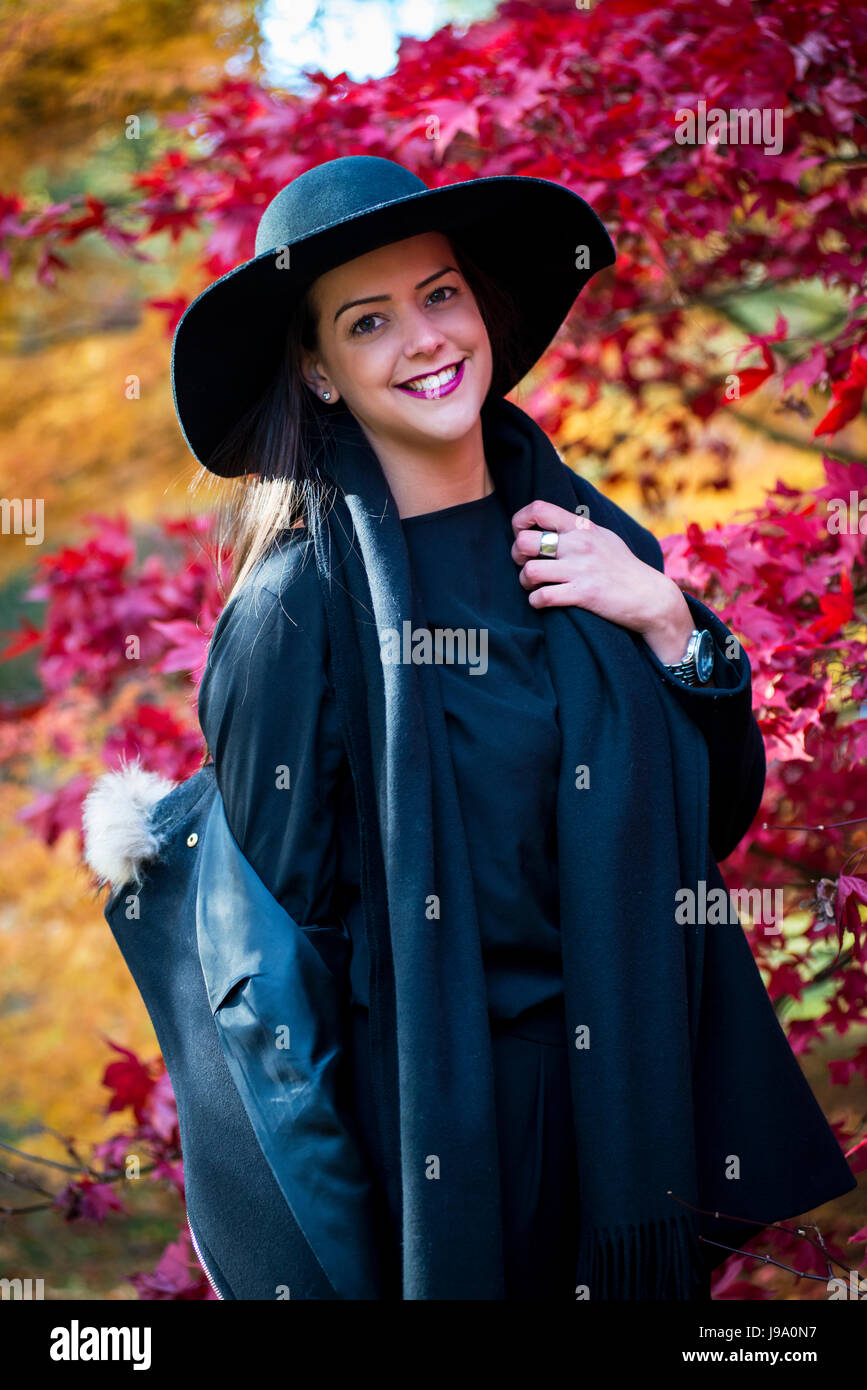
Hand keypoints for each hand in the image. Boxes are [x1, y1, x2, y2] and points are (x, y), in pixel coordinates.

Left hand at [510, 499, 695, 663]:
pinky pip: (543, 597)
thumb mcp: (603, 537)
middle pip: (525, 542)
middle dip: (516, 556)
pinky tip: (543, 601)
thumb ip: (577, 528)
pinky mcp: (584, 594)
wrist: (651, 596)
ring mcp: (581, 569)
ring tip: (534, 586)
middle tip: (525, 564)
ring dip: (525, 582)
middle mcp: (579, 544)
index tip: (521, 534)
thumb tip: (549, 521)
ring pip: (529, 571)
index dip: (519, 521)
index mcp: (582, 527)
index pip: (538, 509)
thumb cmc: (623, 567)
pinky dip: (536, 601)